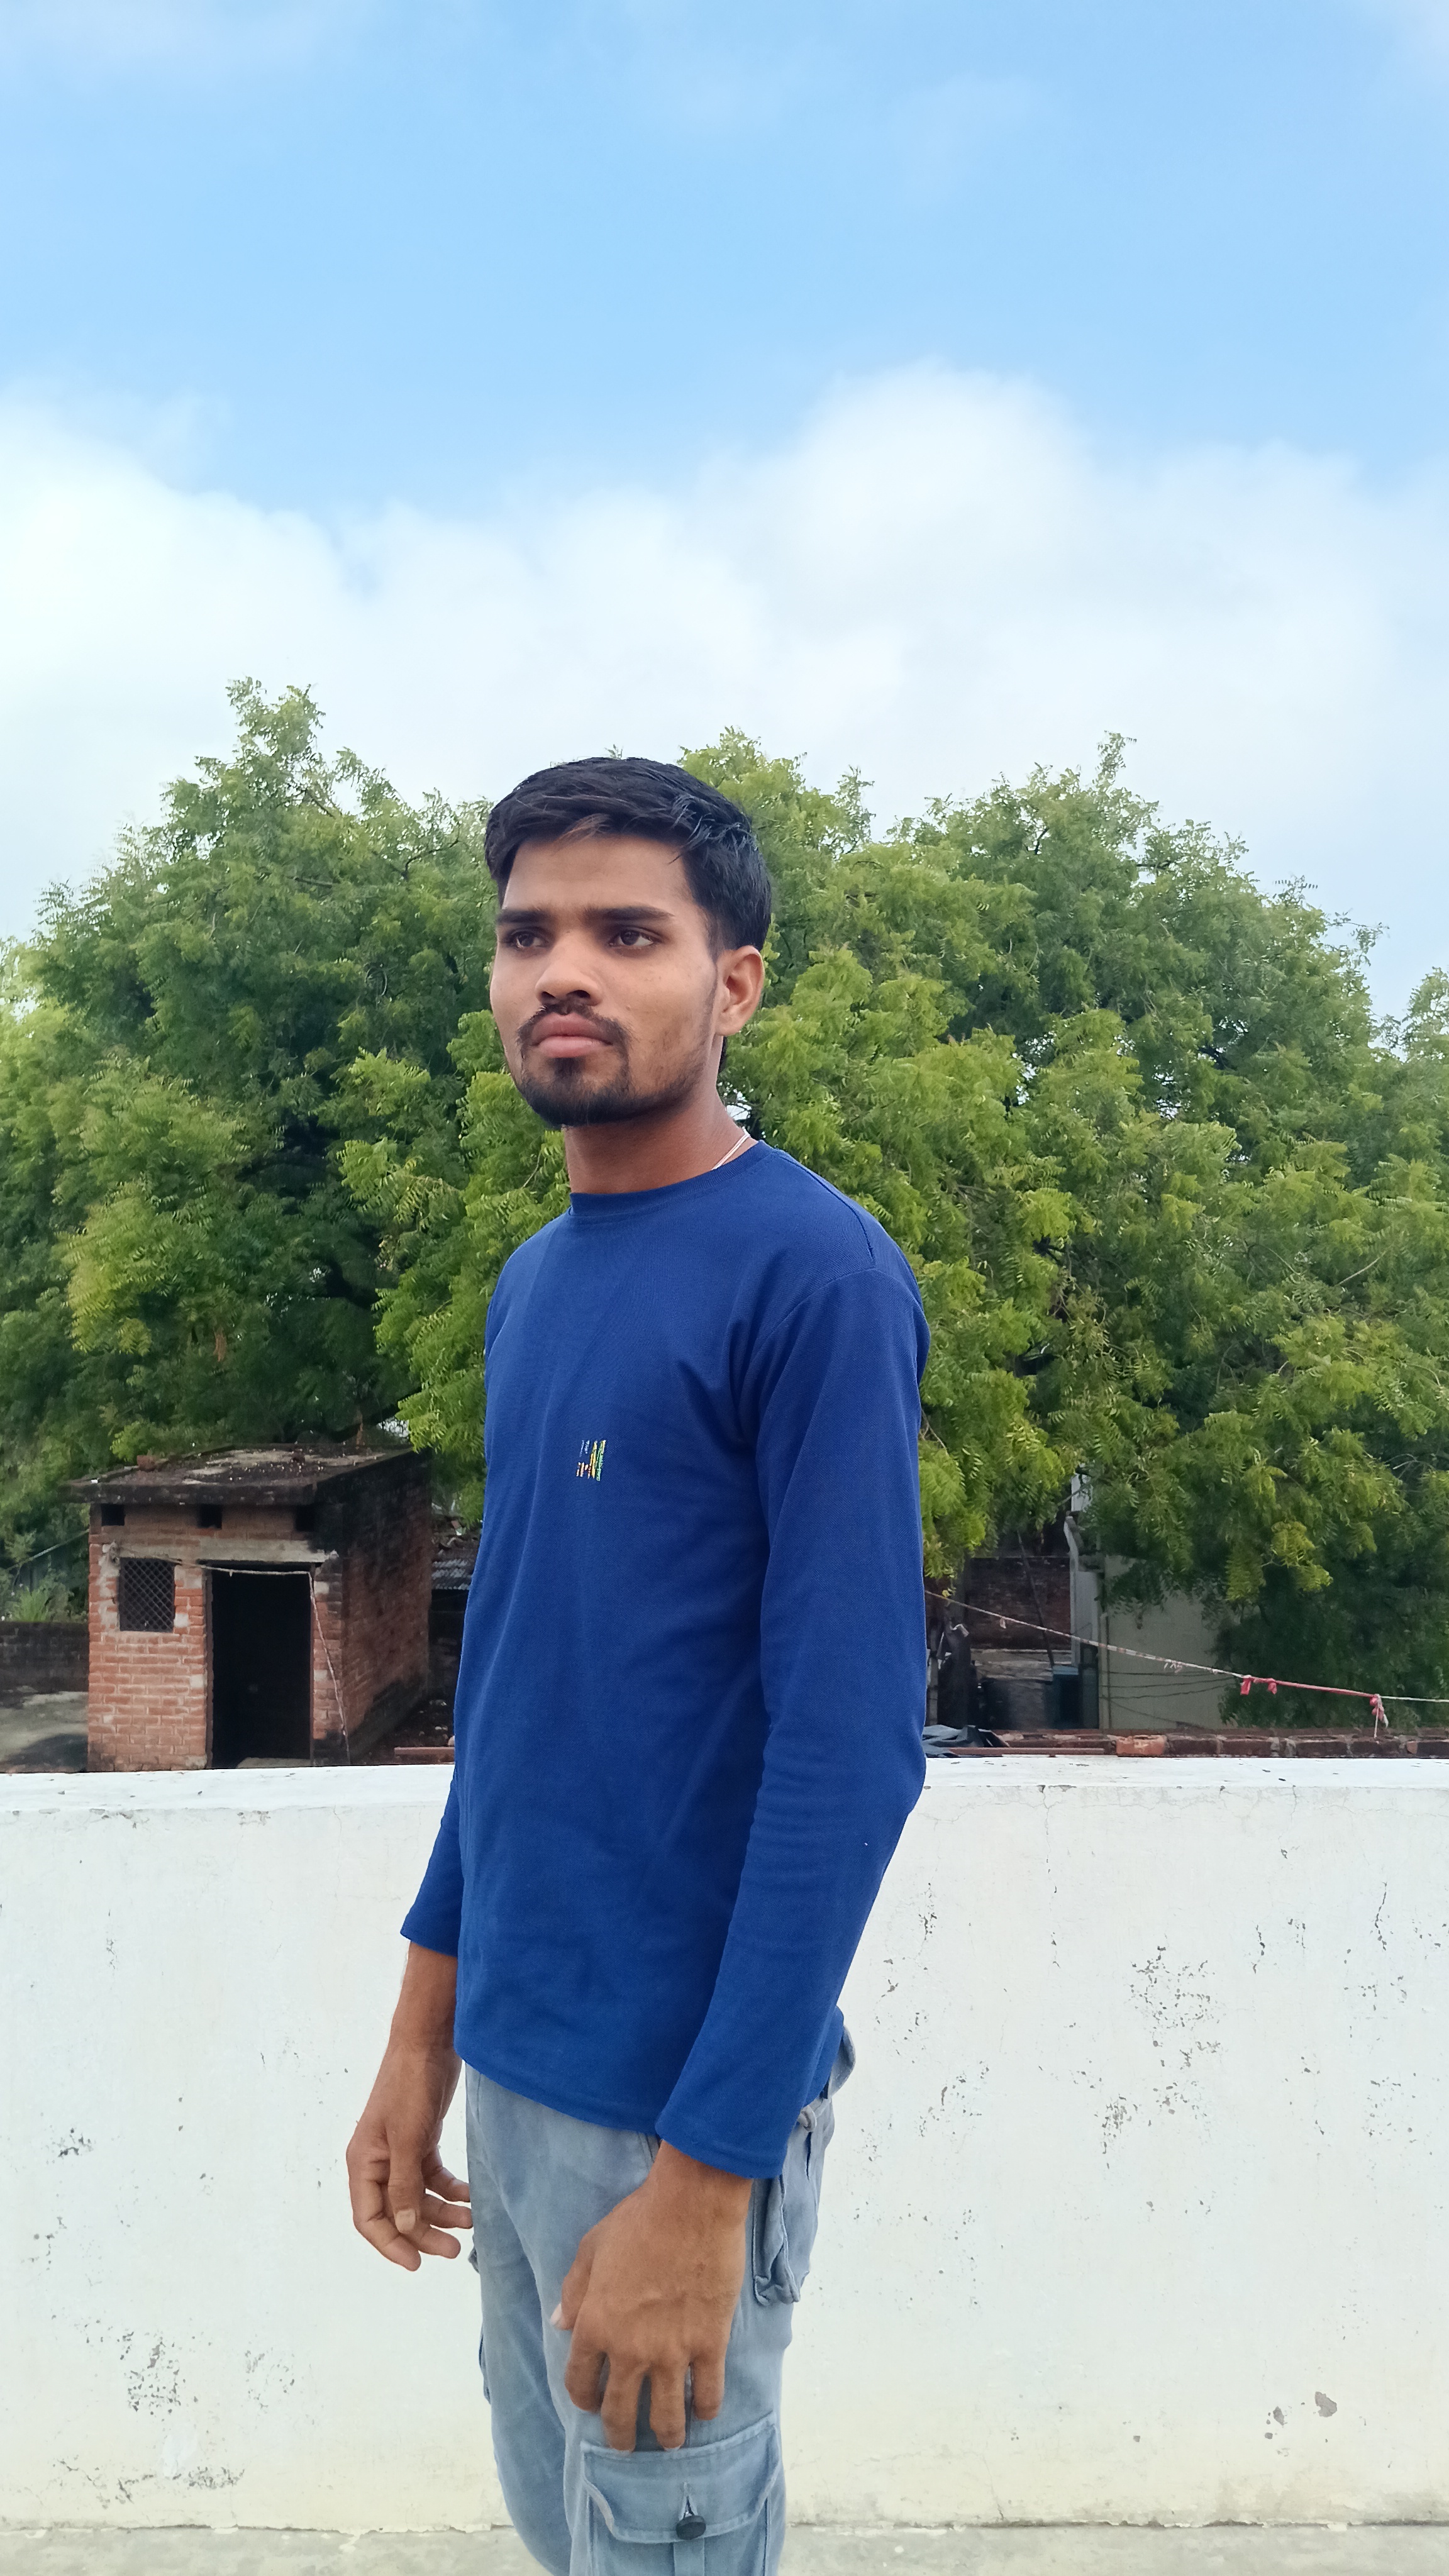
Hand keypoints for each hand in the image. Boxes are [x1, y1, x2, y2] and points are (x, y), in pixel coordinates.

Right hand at [347, 1944, 471, 2271]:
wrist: (428, 2040)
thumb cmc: (409, 2085)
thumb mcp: (407, 2137)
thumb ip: (405, 2185)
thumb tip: (405, 2228)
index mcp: (362, 2162)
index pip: (369, 2219)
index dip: (390, 2245)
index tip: (416, 2265)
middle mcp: (378, 2161)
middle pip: (397, 2212)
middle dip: (423, 2233)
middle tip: (454, 2250)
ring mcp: (400, 2150)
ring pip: (418, 2196)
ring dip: (442, 2212)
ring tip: (471, 2222)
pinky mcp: (421, 2138)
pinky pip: (433, 2176)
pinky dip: (450, 2189)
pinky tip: (470, 2196)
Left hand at [556, 2143, 750, 2451]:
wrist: (691, 2206)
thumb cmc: (637, 2220)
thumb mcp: (591, 2248)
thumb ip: (574, 2290)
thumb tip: (560, 2323)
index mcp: (595, 2326)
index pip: (580, 2380)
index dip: (583, 2397)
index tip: (590, 2402)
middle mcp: (630, 2350)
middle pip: (620, 2411)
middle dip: (620, 2434)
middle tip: (624, 2443)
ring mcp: (672, 2352)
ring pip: (666, 2416)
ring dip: (665, 2435)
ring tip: (669, 2441)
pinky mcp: (710, 2344)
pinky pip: (709, 2393)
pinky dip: (706, 2408)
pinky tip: (704, 2410)